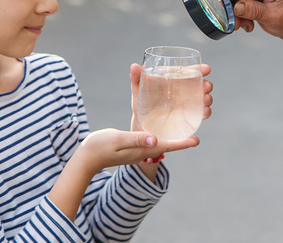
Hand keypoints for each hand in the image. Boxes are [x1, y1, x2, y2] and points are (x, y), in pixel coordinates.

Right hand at [49, 127, 198, 217]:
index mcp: (142, 149)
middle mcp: (143, 150)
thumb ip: (135, 139)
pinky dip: (160, 132)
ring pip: (161, 142)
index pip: (166, 146)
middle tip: (196, 133)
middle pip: (167, 144)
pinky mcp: (134, 145)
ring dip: (173, 135)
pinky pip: (152, 139)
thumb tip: (155, 139)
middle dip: (182, 139)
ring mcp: (139, 149)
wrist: (86, 158)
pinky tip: (162, 124)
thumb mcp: (117, 140)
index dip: (182, 143)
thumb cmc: (99, 148)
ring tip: (185, 126)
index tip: (197, 140)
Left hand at [129, 63, 213, 133]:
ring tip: (206, 100)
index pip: (189, 72)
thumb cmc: (141, 105)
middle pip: (200, 85)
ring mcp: (187, 105)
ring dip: (208, 98)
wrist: (142, 127)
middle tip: (206, 87)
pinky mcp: (188, 118)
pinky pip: (201, 114)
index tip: (206, 69)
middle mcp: (183, 92)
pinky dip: (206, 112)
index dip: (199, 69)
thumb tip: (134, 66)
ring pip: (204, 98)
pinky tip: (205, 112)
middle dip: (207, 85)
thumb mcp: (138, 91)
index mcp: (174, 81)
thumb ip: (136, 79)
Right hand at [224, 0, 282, 63]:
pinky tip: (248, 23)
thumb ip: (253, 10)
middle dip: (232, 7)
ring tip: (245, 26)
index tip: (217, 5)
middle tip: (234, 25)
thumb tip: (234, 7)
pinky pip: (238, 0)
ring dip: (236, 12)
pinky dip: (240, 12)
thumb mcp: (273, 17)